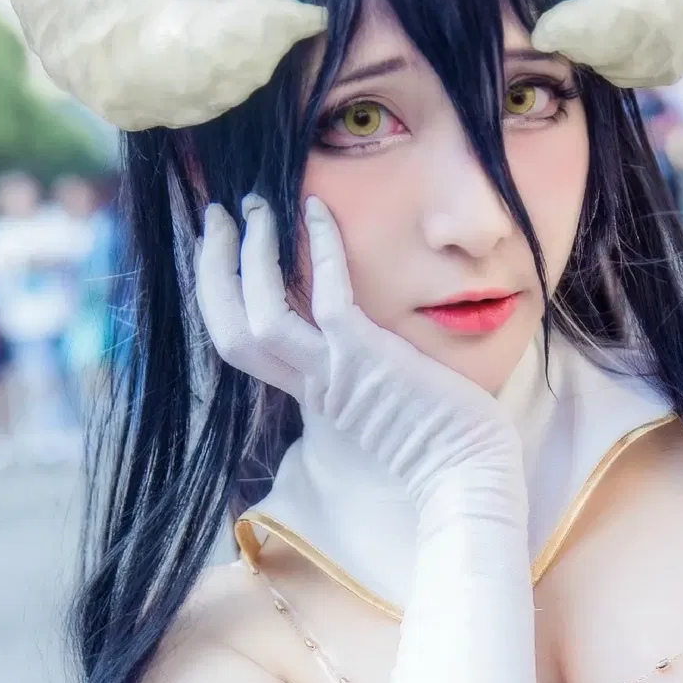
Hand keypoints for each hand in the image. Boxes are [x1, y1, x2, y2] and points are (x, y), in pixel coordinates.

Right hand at [197, 195, 520, 505]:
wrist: (467, 473)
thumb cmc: (444, 437)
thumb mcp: (384, 398)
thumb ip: (362, 367)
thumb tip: (367, 325)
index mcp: (313, 393)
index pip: (242, 343)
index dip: (221, 294)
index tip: (224, 249)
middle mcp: (312, 383)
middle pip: (231, 329)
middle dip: (214, 268)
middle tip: (218, 217)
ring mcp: (335, 372)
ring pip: (262, 315)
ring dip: (250, 257)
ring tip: (255, 208)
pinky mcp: (365, 358)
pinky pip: (329, 296)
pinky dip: (322, 249)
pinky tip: (318, 211)